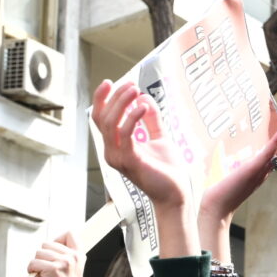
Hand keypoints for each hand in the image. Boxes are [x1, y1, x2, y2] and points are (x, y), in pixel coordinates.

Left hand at [27, 230, 84, 276]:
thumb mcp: (74, 269)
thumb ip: (67, 255)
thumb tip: (50, 245)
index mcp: (79, 255)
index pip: (70, 233)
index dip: (58, 239)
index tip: (54, 251)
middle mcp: (73, 256)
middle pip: (48, 243)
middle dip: (43, 255)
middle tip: (46, 267)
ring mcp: (63, 262)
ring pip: (39, 252)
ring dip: (36, 263)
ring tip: (41, 273)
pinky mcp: (52, 269)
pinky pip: (34, 262)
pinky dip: (31, 269)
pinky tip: (36, 276)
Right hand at [92, 80, 191, 210]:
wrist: (176, 194)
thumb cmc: (166, 169)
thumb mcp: (159, 137)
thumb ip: (152, 119)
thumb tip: (145, 97)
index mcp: (115, 146)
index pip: (100, 119)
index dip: (101, 99)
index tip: (110, 81)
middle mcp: (111, 152)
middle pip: (103, 118)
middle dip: (114, 97)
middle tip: (131, 84)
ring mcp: (118, 158)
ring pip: (111, 124)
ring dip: (122, 103)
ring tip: (135, 90)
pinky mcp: (130, 162)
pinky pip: (125, 135)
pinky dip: (132, 118)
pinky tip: (143, 107)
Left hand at [198, 111, 276, 232]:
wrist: (217, 207)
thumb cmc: (222, 191)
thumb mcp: (232, 172)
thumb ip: (235, 161)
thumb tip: (226, 147)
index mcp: (263, 167)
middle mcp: (266, 168)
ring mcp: (261, 169)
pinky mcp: (253, 169)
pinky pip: (268, 153)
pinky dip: (276, 141)